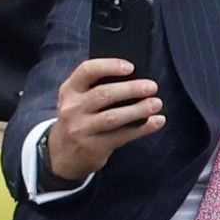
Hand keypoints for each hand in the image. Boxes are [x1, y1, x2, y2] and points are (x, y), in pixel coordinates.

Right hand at [47, 58, 164, 179]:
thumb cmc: (80, 117)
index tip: (131, 67)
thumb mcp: (79, 99)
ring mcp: (81, 129)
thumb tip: (137, 77)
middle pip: (104, 94)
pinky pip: (122, 136)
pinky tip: (157, 121)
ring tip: (156, 103)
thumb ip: (99, 86)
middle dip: (131, 89)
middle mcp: (72, 108)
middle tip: (152, 86)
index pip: (87, 71)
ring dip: (139, 109)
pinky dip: (143, 128)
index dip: (110, 66)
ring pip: (113, 117)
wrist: (62, 153)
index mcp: (70, 89)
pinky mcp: (93, 147)